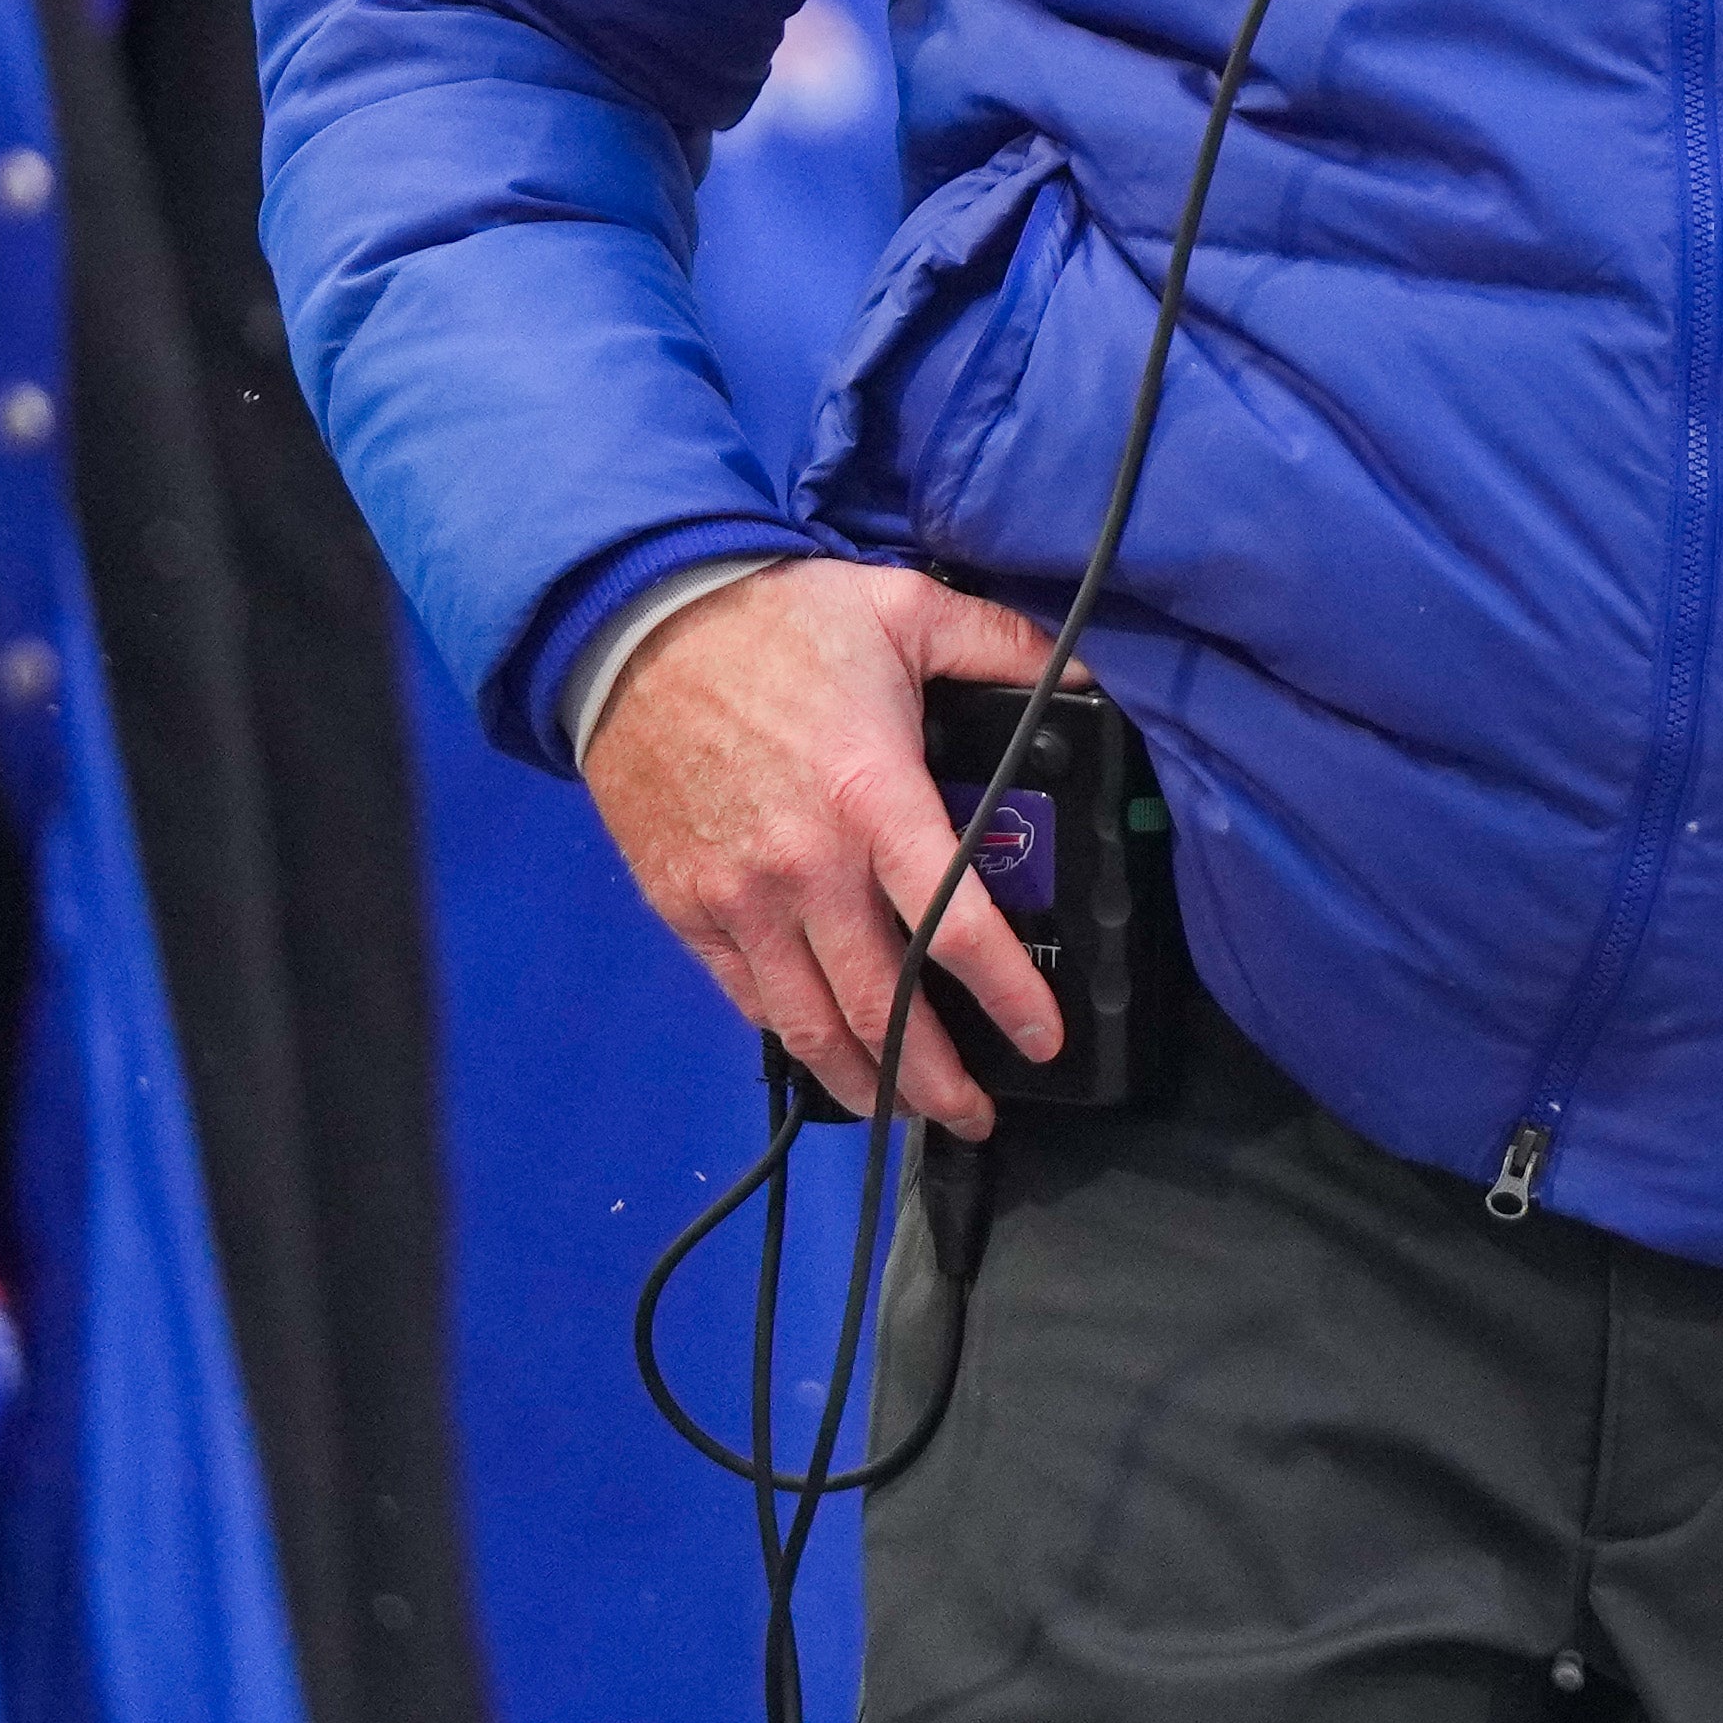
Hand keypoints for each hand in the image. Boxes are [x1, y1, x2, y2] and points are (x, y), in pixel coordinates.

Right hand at [580, 564, 1062, 1138]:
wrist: (635, 625)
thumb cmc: (777, 618)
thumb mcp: (905, 609)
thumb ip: (1001, 647)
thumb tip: (1086, 678)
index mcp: (872, 800)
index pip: (954, 924)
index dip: (1009, 994)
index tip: (1043, 1040)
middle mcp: (805, 869)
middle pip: (879, 1006)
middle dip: (934, 1078)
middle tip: (977, 1114)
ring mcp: (739, 898)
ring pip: (808, 1024)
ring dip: (863, 1082)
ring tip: (905, 1111)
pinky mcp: (685, 908)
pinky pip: (745, 996)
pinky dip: (789, 1034)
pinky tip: (824, 1048)